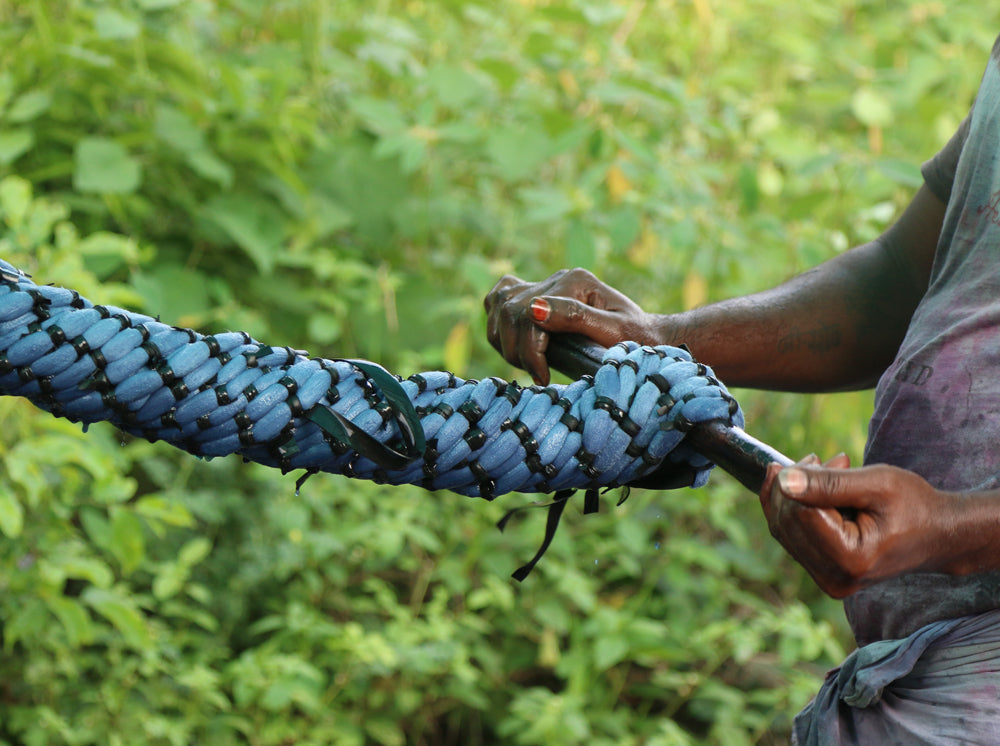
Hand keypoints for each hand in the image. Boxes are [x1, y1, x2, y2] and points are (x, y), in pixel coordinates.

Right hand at [484, 268, 656, 384]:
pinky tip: (513, 342)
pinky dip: (497, 321)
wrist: (644, 336)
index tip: (542, 377)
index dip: (531, 351)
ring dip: (504, 340)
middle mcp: (558, 276)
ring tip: (529, 363)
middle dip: (516, 349)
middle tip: (536, 373)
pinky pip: (499, 297)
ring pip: (499, 305)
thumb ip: (576, 318)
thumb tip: (535, 309)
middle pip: (510, 311)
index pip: (530, 314)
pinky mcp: (536, 292)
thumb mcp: (615, 332)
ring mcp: (546, 283)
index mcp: (576, 281)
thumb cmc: (636, 340)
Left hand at [759, 455, 947, 597]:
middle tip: (827, 460)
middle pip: (787, 522)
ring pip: (783, 528)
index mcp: (850, 560)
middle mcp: (834, 578)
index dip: (805, 478)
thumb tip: (783, 480)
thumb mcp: (877, 484)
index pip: (800, 513)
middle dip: (797, 485)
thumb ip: (829, 483)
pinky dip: (797, 508)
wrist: (939, 535)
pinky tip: (816, 488)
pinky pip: (792, 537)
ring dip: (795, 495)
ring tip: (829, 472)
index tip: (832, 458)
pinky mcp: (823, 573)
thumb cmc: (915, 506)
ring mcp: (827, 580)